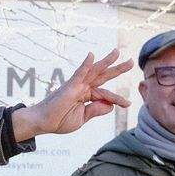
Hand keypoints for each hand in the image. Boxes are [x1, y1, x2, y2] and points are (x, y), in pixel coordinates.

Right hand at [12, 52, 131, 140]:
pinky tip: (92, 55)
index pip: (105, 94)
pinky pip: (79, 73)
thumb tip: (111, 105)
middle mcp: (83, 87)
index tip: (128, 104)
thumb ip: (96, 110)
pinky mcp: (70, 86)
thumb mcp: (82, 118)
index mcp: (87, 95)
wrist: (43, 123)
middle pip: (103, 76)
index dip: (117, 99)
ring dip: (106, 61)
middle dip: (117, 69)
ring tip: (117, 52)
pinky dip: (86, 64)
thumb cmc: (59, 120)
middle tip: (131, 62)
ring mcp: (77, 85)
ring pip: (94, 71)